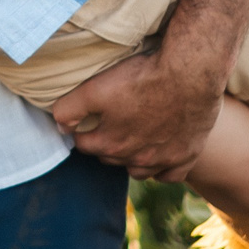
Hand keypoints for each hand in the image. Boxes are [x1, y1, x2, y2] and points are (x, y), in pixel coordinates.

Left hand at [46, 46, 223, 179]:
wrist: (190, 73)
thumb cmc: (142, 77)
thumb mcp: (95, 88)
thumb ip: (70, 109)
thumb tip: (59, 125)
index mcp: (111, 144)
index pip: (84, 145)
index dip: (81, 131)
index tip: (85, 120)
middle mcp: (136, 158)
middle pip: (111, 157)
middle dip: (106, 143)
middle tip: (109, 124)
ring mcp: (164, 160)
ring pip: (139, 170)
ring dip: (132, 158)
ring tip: (132, 139)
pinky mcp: (187, 155)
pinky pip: (170, 175)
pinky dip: (162, 168)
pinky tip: (159, 153)